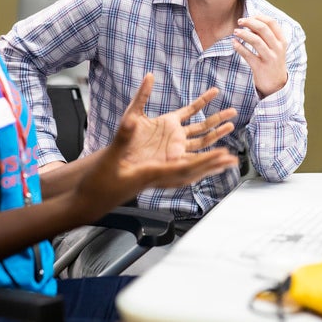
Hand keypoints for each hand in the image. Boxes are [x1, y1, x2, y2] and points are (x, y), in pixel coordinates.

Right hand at [72, 74, 237, 215]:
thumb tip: (131, 121)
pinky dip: (190, 164)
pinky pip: (176, 169)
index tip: (222, 155)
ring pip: (187, 170)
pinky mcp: (150, 175)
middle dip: (213, 164)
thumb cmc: (99, 184)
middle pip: (193, 171)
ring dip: (205, 164)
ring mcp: (155, 177)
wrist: (90, 201)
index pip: (185, 167)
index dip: (205, 161)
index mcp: (153, 175)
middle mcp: (158, 177)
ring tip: (221, 161)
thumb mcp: (110, 159)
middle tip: (232, 159)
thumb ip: (122, 138)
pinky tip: (195, 164)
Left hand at [232, 15, 287, 97]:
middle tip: (240, 21)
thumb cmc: (272, 61)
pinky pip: (248, 55)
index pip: (272, 23)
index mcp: (282, 41)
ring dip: (244, 34)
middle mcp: (278, 49)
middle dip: (250, 22)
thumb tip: (251, 21)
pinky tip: (234, 43)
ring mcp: (270, 58)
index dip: (259, 17)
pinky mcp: (260, 68)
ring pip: (256, 41)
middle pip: (264, 29)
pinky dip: (239, 47)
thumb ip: (266, 35)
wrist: (276, 84)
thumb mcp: (275, 47)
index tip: (249, 17)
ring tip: (235, 31)